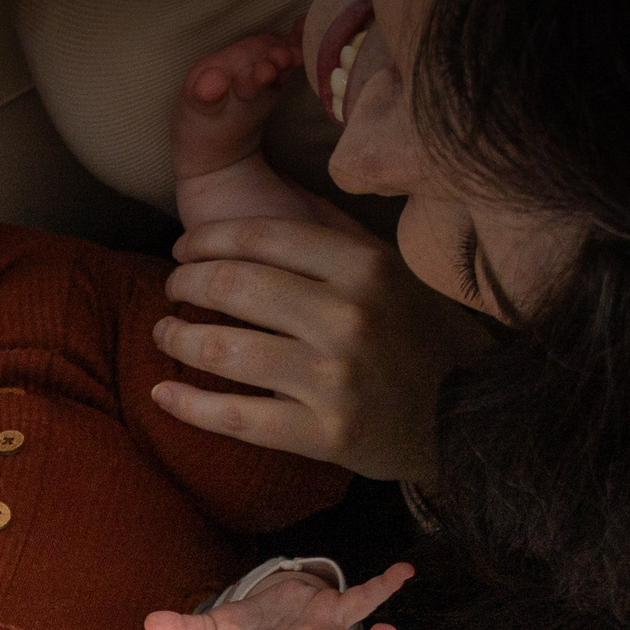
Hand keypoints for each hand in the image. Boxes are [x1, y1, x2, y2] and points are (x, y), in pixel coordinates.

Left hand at [150, 212, 492, 481]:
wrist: (468, 415)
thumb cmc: (415, 332)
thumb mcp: (388, 268)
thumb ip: (329, 234)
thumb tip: (258, 195)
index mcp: (364, 266)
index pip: (259, 237)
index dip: (205, 239)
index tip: (183, 248)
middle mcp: (349, 317)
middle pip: (233, 286)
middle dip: (185, 283)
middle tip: (170, 288)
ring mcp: (336, 379)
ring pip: (225, 349)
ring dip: (178, 336)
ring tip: (164, 331)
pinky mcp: (324, 434)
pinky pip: (236, 417)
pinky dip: (189, 405)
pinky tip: (161, 393)